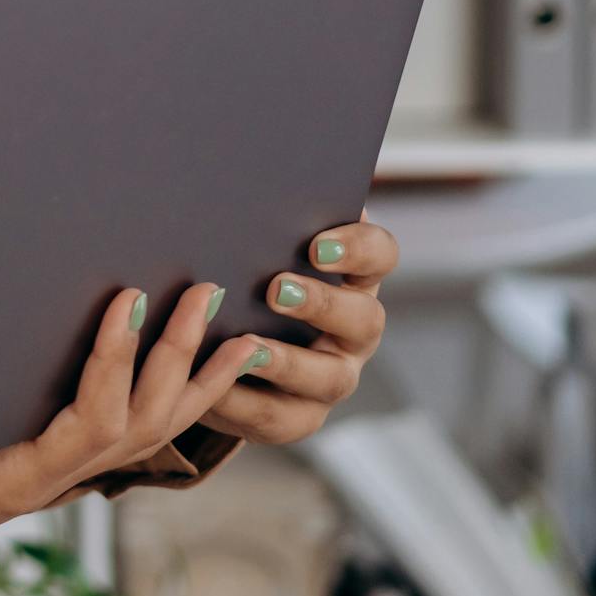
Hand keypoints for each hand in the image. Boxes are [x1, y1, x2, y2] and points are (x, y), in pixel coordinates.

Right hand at [0, 279, 261, 593]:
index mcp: (28, 480)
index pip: (93, 421)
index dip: (115, 362)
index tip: (129, 299)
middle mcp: (64, 480)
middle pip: (144, 422)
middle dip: (178, 359)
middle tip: (205, 293)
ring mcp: (74, 473)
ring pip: (158, 432)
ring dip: (202, 383)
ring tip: (246, 336)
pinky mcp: (71, 459)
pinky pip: (143, 431)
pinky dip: (184, 399)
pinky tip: (208, 367)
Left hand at [195, 209, 394, 446]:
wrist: (221, 343)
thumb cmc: (244, 273)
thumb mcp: (252, 247)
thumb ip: (257, 221)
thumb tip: (221, 178)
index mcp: (353, 276)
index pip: (380, 254)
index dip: (357, 248)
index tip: (316, 244)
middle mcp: (354, 329)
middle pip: (363, 319)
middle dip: (322, 304)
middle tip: (276, 288)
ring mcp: (333, 376)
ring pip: (329, 377)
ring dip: (288, 361)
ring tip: (246, 348)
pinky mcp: (300, 416)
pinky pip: (281, 417)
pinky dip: (246, 402)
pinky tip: (215, 385)